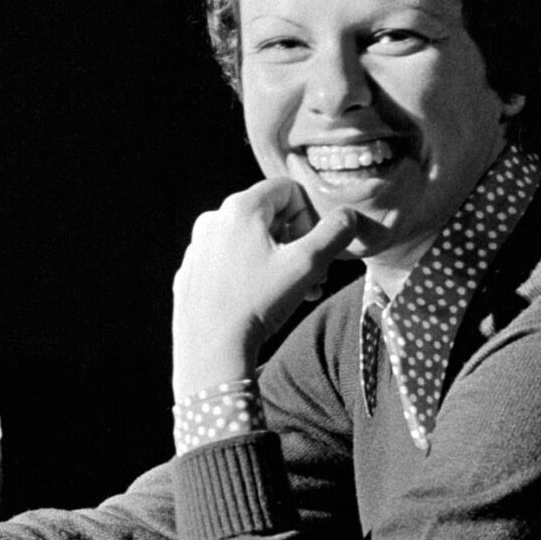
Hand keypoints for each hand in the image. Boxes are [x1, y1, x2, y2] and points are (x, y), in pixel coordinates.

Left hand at [171, 178, 361, 396]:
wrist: (211, 350)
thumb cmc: (258, 302)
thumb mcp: (307, 265)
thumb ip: (334, 232)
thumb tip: (349, 214)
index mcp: (239, 207)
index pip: (287, 190)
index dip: (309, 215)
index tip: (315, 247)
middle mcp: (212, 219)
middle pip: (269, 215)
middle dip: (298, 242)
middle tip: (315, 274)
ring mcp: (198, 246)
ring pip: (250, 240)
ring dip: (280, 260)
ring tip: (298, 292)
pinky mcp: (191, 271)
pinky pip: (229, 260)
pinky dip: (251, 272)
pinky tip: (264, 300)